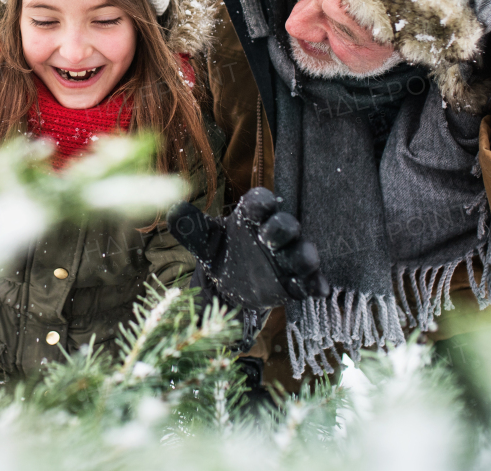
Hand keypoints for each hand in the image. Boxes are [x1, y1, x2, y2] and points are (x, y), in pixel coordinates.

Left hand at [167, 188, 328, 310]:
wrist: (228, 285)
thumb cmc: (220, 252)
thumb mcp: (204, 241)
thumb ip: (191, 227)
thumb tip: (173, 211)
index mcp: (251, 217)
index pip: (261, 201)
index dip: (263, 202)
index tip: (261, 206)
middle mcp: (273, 233)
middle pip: (285, 225)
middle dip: (282, 229)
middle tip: (270, 237)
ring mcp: (287, 258)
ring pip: (303, 252)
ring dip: (305, 255)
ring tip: (305, 260)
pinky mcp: (295, 282)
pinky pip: (310, 282)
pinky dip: (316, 284)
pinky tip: (318, 288)